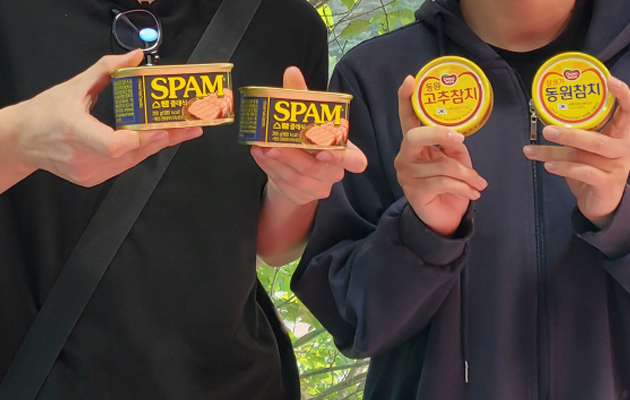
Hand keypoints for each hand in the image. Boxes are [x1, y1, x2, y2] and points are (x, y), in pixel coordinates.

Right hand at [12, 49, 201, 186]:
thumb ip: (107, 70)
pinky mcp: (92, 179)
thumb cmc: (45, 114)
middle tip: (189, 128)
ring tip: (180, 133)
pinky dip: (139, 153)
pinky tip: (154, 141)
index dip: (140, 139)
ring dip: (156, 146)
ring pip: (132, 161)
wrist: (22, 141)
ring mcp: (89, 172)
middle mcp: (83, 157)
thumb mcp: (74, 86)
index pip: (113, 145)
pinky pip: (124, 166)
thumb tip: (135, 58)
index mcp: (76, 132)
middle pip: (132, 153)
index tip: (161, 129)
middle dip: (164, 139)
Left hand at [251, 66, 366, 204]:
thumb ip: (302, 96)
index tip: (323, 154)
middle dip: (294, 157)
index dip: (342, 159)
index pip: (356, 162)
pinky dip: (271, 170)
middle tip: (273, 145)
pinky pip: (286, 186)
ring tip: (261, 148)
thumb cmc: (306, 138)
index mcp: (345, 151)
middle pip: (319, 170)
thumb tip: (292, 72)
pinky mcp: (302, 196)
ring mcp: (319, 187)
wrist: (294, 167)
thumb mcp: (305, 116)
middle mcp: (335, 172)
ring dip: (277, 164)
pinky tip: (260, 156)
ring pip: (299, 179)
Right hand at [395, 75, 487, 235]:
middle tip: (459, 140)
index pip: (406, 118)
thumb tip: (457, 136)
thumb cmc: (448, 185)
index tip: (410, 80)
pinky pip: (444, 182)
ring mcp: (407, 174)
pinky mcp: (414, 192)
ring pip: (441, 165)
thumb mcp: (455, 160)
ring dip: (467, 175)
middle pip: (415, 136)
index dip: (406, 99)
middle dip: (439, 134)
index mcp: (414, 144)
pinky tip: (474, 193)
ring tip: (479, 184)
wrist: (442, 219)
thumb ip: (453, 145)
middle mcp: (405, 156)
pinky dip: (464, 187)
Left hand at [523, 76, 629, 228]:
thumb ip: (571, 137)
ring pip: (587, 154)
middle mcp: (622, 148)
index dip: (622, 95)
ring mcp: (616, 166)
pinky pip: (584, 172)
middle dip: (571, 133)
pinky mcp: (607, 183)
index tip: (608, 80)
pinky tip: (548, 166)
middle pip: (598, 137)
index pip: (628, 111)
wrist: (600, 203)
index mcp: (619, 135)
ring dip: (560, 150)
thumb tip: (544, 121)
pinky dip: (564, 168)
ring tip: (537, 147)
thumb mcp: (582, 151)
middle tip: (547, 130)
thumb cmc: (591, 170)